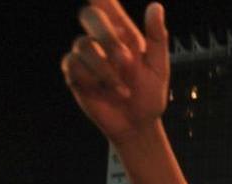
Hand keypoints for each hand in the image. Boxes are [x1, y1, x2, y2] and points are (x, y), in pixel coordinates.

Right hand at [62, 0, 169, 142]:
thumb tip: (156, 6)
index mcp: (124, 33)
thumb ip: (157, 37)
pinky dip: (90, 78)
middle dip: (107, 36)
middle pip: (89, 15)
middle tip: (126, 61)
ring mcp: (87, 57)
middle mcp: (102, 40)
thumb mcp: (159, 67)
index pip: (107, 4)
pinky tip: (103, 91)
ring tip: (122, 90)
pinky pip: (72, 64)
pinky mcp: (76, 75)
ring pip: (82, 44)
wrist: (138, 125)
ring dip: (105, 69)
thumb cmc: (150, 95)